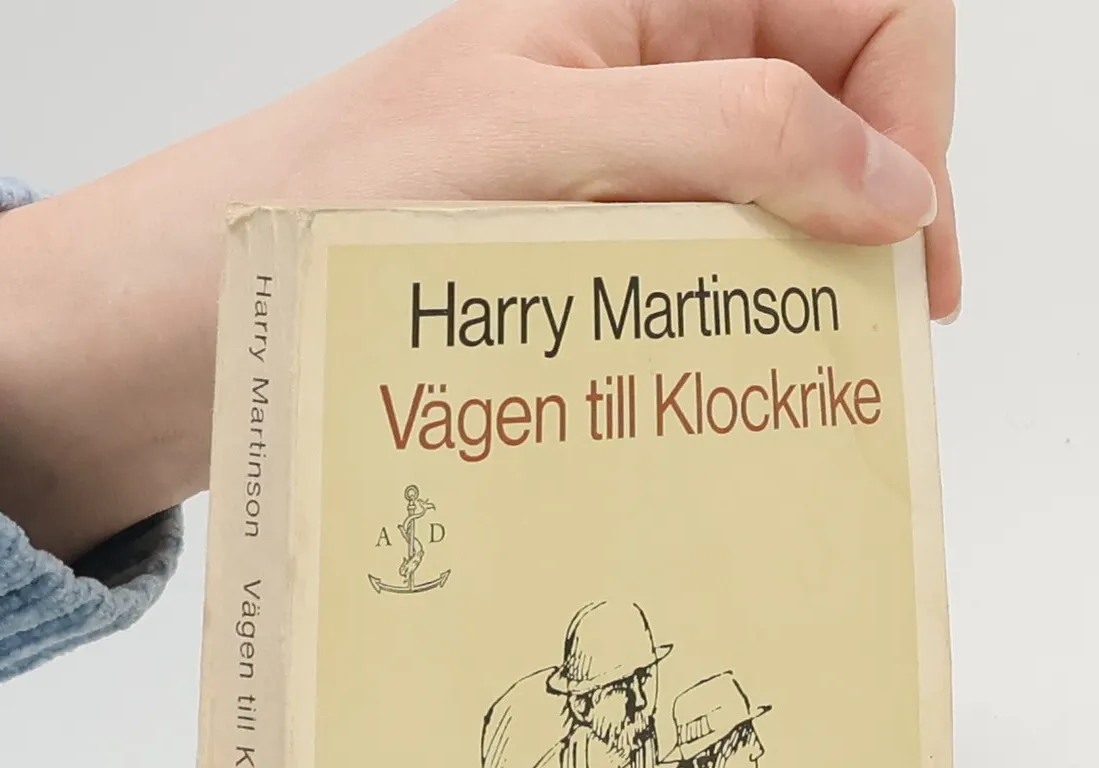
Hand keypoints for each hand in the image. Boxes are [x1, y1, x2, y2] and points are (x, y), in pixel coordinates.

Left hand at [0, 0, 957, 559]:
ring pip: (777, 212)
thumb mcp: (547, 143)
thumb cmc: (331, 206)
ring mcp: (617, 175)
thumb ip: (737, 138)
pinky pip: (703, 288)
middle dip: (875, 208)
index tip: (905, 242)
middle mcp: (645, 73)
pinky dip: (737, 341)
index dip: (913, 110)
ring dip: (808, 291)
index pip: (865, 0)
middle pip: (838, 108)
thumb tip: (897, 184)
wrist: (185, 325)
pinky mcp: (582, 268)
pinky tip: (734, 397)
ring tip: (809, 384)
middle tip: (877, 337)